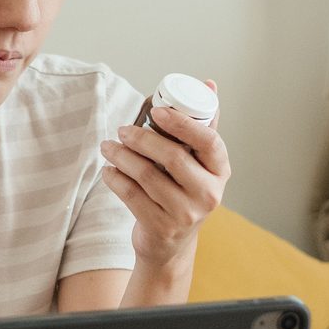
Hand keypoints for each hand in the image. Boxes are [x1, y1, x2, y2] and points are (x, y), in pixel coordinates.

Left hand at [98, 79, 229, 269]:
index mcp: (220, 171)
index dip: (181, 122)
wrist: (170, 245)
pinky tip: (109, 170)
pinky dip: (115, 179)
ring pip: (147, 175)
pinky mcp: (161, 228)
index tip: (155, 111)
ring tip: (108, 146)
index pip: (208, 140)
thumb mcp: (198, 164)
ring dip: (122, 156)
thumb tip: (209, 83)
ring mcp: (186, 213)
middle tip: (122, 129)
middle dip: (142, 138)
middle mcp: (209, 194)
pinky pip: (131, 195)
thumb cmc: (183, 193)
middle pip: (174, 157)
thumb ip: (202, 127)